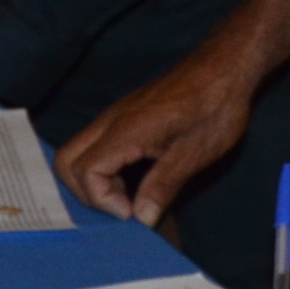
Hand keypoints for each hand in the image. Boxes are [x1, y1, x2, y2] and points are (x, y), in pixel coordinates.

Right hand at [57, 58, 258, 222]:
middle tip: (123, 208)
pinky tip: (134, 180)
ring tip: (130, 197)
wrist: (223, 69)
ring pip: (76, 153)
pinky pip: (94, 146)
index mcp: (126, 130)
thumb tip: (142, 219)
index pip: (85, 171)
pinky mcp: (123, 118)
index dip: (102, 200)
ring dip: (93, 181)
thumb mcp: (194, 153)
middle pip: (66, 162)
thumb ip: (163, 186)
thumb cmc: (213, 108)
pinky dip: (103, 169)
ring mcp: (114, 117)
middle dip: (86, 193)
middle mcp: (111, 121)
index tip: (132, 212)